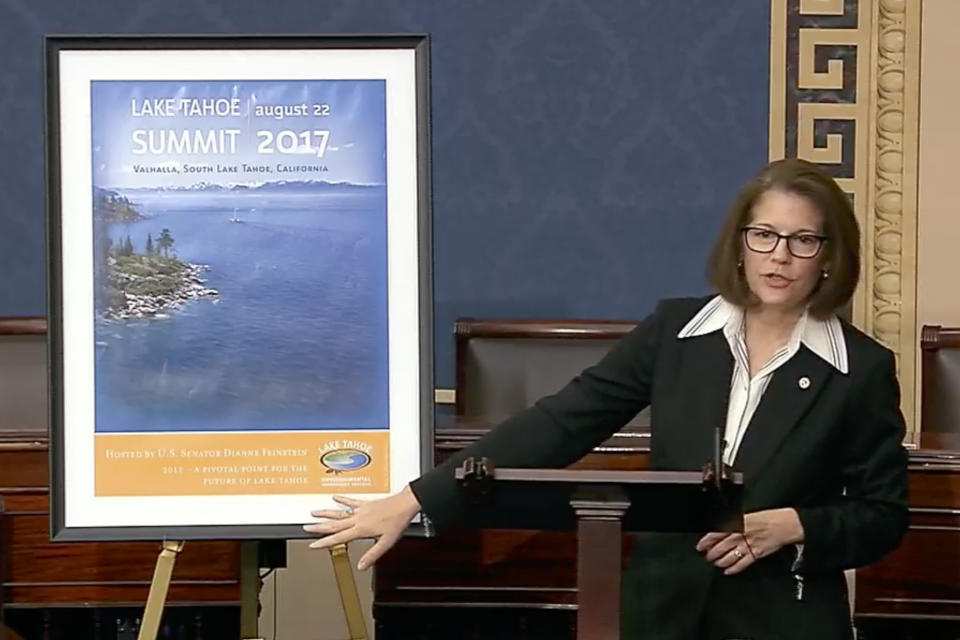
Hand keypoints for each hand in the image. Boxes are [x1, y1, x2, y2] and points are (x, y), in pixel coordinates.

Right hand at [304, 485, 421, 569]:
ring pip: (339, 512)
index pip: (338, 537)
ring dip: (326, 513)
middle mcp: (358, 518)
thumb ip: (372, 555)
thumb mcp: (386, 542)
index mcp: (361, 529)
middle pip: (334, 524)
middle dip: (319, 527)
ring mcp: (361, 510)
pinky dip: (342, 500)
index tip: (313, 544)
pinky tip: (335, 498)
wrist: (405, 504)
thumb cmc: (397, 522)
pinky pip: (351, 501)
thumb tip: (361, 566)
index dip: (324, 542)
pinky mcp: (366, 503)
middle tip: (306, 527)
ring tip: (314, 512)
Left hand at [696, 508, 803, 574]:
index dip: (706, 541)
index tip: (700, 546)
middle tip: (707, 557)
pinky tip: (728, 570)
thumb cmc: (767, 518)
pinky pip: (742, 564)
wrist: (784, 524)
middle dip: (711, 554)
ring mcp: (748, 545)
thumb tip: (720, 530)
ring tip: (716, 563)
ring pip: (729, 557)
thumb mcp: (745, 516)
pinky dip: (733, 568)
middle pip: (720, 547)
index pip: (716, 533)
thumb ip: (732, 523)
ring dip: (720, 562)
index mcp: (736, 523)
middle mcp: (740, 535)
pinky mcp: (756, 554)